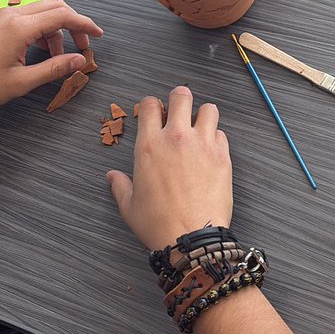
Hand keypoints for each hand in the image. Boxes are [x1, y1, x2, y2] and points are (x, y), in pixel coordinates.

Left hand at [0, 0, 102, 112]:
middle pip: (54, 7)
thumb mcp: (21, 82)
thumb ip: (54, 68)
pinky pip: (25, 17)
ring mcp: (1, 15)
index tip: (97, 35)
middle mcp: (11, 14)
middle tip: (82, 47)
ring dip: (55, 30)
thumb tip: (79, 61)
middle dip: (73, 25)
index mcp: (19, 27)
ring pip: (40, 12)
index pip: (62, 16)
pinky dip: (39, 30)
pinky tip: (38, 51)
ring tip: (56, 58)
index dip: (84, 25)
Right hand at [107, 87, 232, 250]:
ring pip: (208, 109)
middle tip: (179, 112)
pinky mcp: (222, 155)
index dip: (151, 105)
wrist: (191, 238)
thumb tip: (112, 177)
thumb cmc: (158, 223)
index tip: (154, 113)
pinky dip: (216, 138)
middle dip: (179, 100)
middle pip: (181, 95)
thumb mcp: (130, 205)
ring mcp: (202, 144)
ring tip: (198, 129)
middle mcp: (176, 137)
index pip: (150, 105)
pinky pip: (221, 133)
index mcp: (149, 145)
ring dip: (202, 115)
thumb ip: (120, 185)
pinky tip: (210, 151)